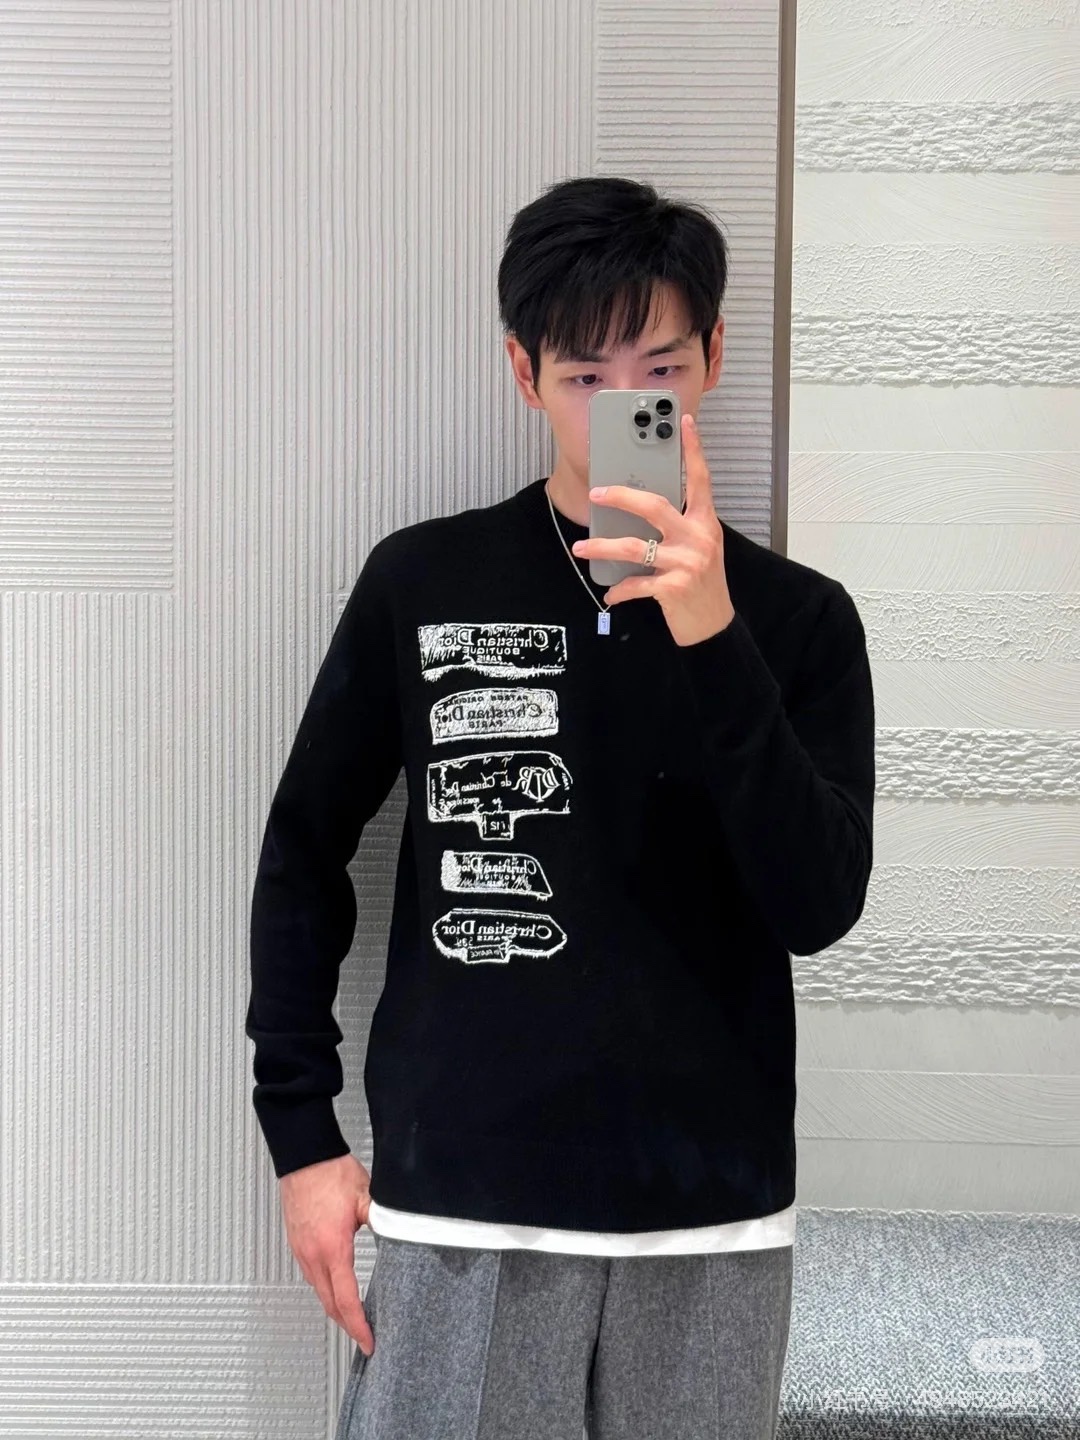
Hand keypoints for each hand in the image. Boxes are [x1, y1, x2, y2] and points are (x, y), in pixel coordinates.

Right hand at [280, 1153, 375, 1355]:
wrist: (304, 1156)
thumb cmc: (331, 1172)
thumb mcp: (367, 1196)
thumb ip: (384, 1221)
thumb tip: (401, 1236)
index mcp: (333, 1248)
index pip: (346, 1300)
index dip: (358, 1326)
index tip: (369, 1342)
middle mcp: (313, 1255)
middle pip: (330, 1305)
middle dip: (348, 1325)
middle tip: (364, 1338)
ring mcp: (302, 1250)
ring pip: (319, 1291)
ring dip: (335, 1309)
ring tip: (353, 1318)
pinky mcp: (297, 1243)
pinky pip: (311, 1276)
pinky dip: (325, 1290)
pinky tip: (336, 1288)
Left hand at [571, 412, 735, 646]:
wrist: (713, 625)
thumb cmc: (701, 583)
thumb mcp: (698, 548)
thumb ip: (676, 527)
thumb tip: (637, 508)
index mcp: (704, 522)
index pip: (700, 479)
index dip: (693, 450)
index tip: (685, 422)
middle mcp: (698, 538)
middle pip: (654, 506)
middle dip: (621, 496)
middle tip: (596, 493)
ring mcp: (686, 563)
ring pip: (634, 546)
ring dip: (602, 547)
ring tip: (581, 548)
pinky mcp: (673, 588)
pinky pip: (635, 584)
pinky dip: (618, 590)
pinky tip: (609, 593)